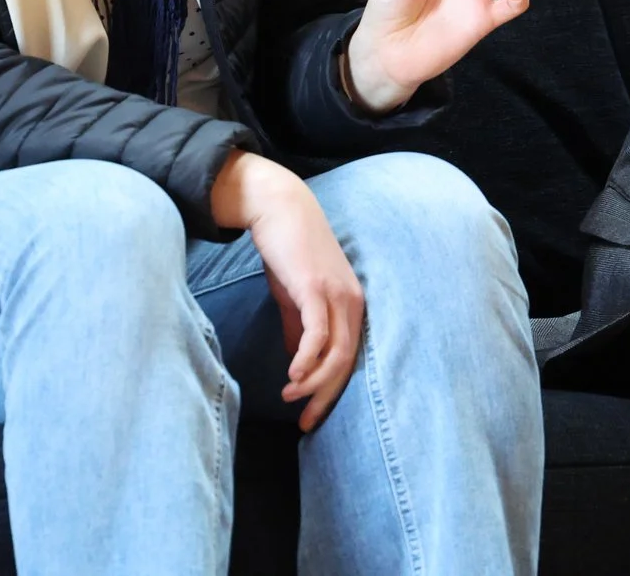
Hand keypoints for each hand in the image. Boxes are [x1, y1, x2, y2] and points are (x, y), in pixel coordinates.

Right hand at [211, 152, 363, 431]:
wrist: (277, 207)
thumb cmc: (287, 251)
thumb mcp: (296, 296)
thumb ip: (299, 328)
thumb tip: (298, 364)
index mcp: (351, 305)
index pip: (350, 359)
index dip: (332, 392)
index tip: (310, 417)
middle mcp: (352, 301)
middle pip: (348, 363)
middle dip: (326, 397)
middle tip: (305, 422)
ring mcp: (337, 294)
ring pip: (337, 352)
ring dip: (313, 382)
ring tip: (290, 396)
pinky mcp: (316, 287)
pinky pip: (317, 334)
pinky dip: (306, 359)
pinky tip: (292, 375)